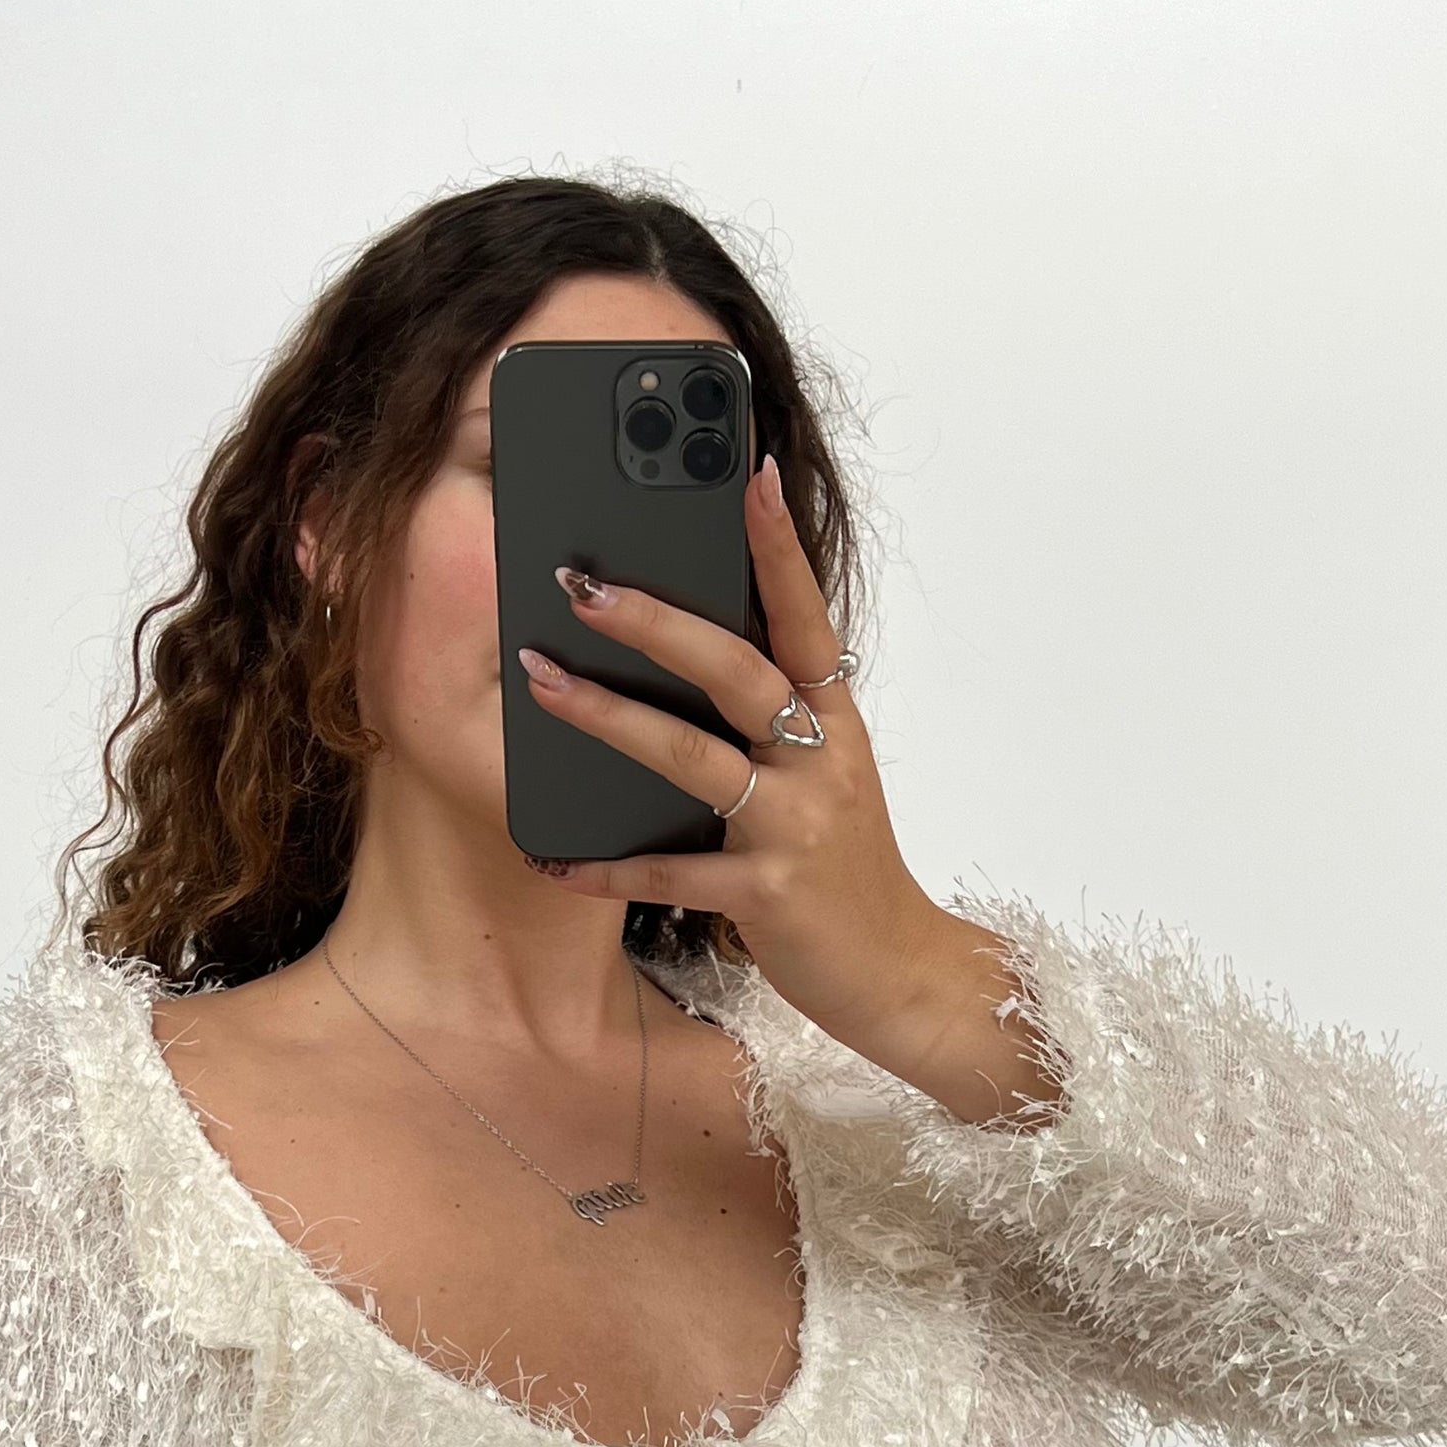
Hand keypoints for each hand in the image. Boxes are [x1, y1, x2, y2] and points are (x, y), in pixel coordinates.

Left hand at [513, 456, 1057, 1124]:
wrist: (903, 975)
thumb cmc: (848, 870)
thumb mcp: (826, 778)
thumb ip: (773, 721)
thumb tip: (685, 656)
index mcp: (834, 721)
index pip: (804, 616)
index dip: (777, 546)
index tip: (747, 472)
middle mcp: (819, 763)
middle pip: (736, 671)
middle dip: (655, 621)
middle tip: (581, 583)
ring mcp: (795, 829)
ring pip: (693, 759)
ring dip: (610, 718)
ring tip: (543, 681)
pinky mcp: (768, 897)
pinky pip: (673, 874)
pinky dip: (612, 867)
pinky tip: (556, 856)